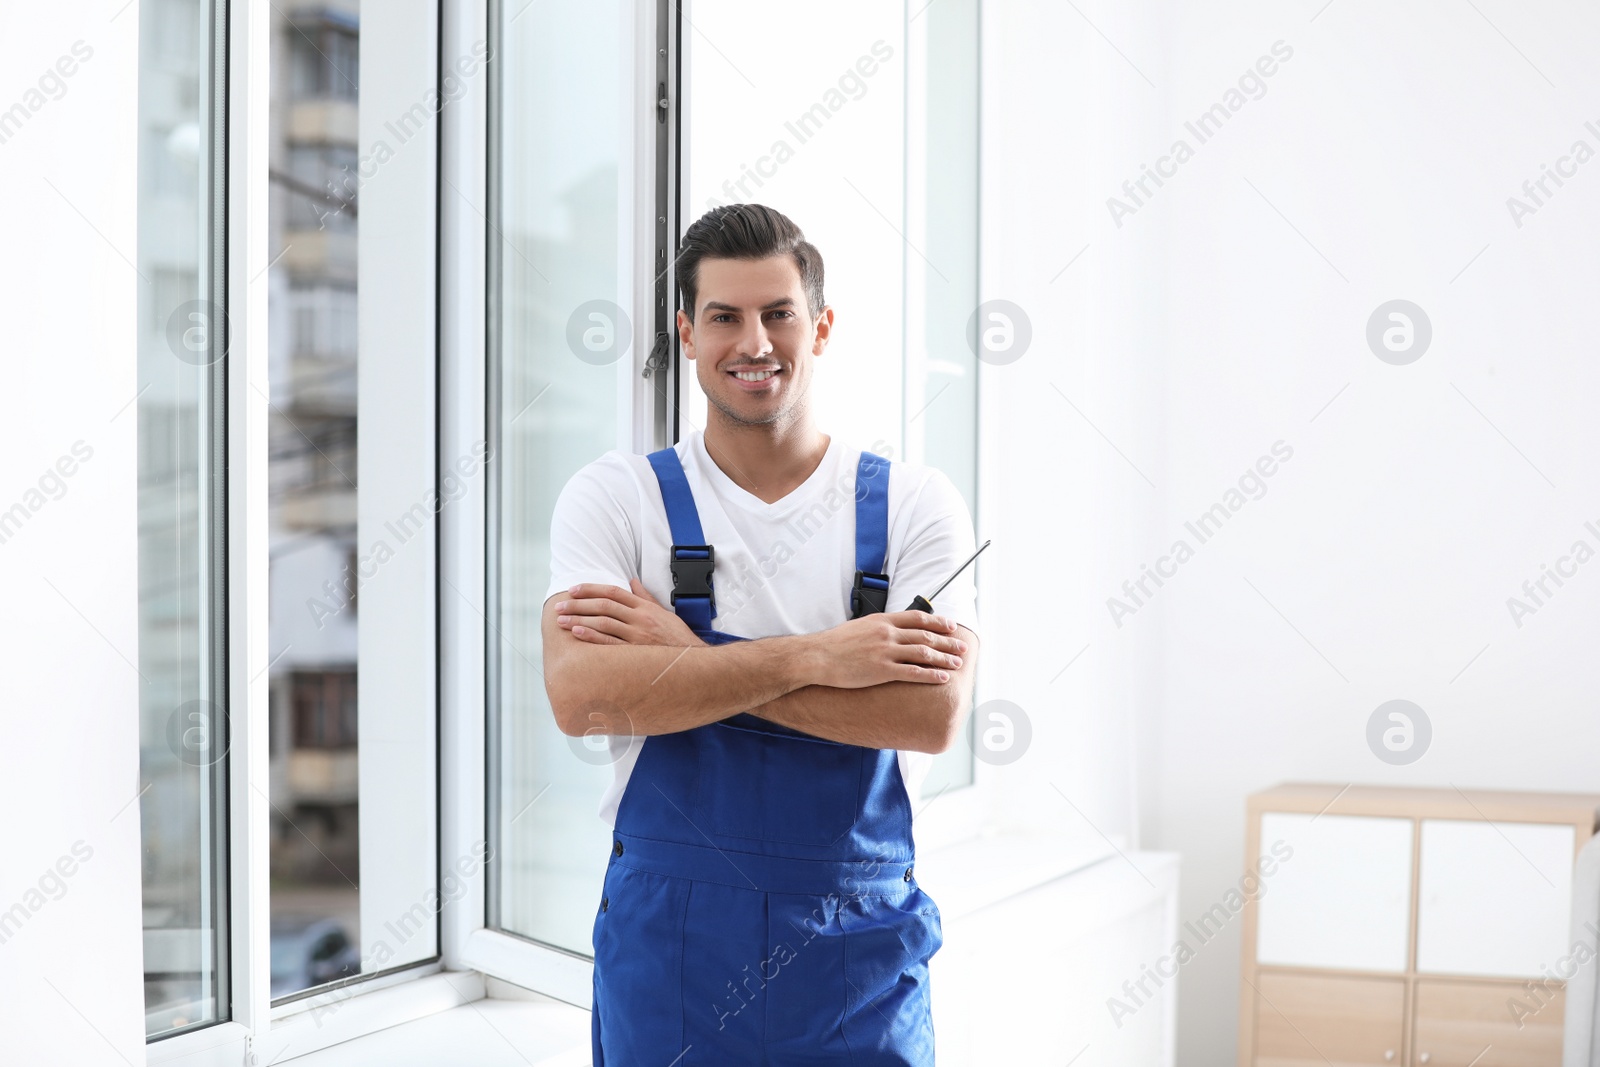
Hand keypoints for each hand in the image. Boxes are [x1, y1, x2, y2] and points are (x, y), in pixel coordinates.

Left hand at [554, 580, 706, 646]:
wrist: (693, 660)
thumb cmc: (677, 637)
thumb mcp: (663, 612)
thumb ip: (645, 597)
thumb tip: (632, 581)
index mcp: (645, 607)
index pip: (613, 592)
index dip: (591, 589)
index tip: (573, 590)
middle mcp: (640, 618)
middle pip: (604, 605)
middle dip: (578, 604)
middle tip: (560, 605)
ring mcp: (637, 636)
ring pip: (603, 622)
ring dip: (579, 619)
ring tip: (561, 620)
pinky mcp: (636, 653)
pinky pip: (610, 643)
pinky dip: (592, 637)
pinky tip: (577, 633)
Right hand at [799, 610, 966, 688]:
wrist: (818, 656)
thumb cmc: (834, 644)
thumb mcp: (859, 626)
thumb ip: (879, 627)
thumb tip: (893, 629)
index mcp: (882, 620)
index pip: (917, 618)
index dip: (938, 622)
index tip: (951, 626)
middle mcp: (887, 633)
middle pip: (925, 636)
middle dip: (947, 642)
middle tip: (962, 647)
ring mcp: (885, 652)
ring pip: (923, 653)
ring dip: (944, 658)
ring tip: (957, 663)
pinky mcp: (882, 671)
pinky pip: (913, 672)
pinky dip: (930, 675)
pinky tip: (942, 678)